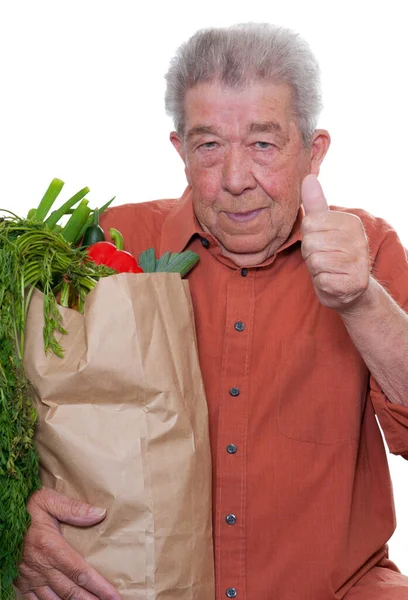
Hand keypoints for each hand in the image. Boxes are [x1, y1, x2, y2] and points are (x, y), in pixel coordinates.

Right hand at [16, 487, 120, 599]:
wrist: (0, 516)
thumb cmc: (25, 508)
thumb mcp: (49, 500)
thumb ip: (74, 508)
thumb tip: (99, 514)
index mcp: (50, 547)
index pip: (80, 572)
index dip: (99, 587)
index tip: (114, 596)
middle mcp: (41, 567)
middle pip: (71, 591)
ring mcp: (30, 577)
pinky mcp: (22, 582)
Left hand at [301, 174, 369, 311]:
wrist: (349, 289)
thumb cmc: (332, 254)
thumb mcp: (323, 227)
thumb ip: (315, 204)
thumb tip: (308, 177)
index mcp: (351, 222)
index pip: (309, 223)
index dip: (308, 237)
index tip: (321, 243)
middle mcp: (359, 240)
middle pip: (310, 242)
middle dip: (310, 254)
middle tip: (324, 258)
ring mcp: (358, 262)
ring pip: (315, 260)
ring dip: (315, 269)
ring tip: (328, 269)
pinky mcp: (353, 283)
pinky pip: (321, 279)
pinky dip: (321, 283)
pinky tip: (332, 281)